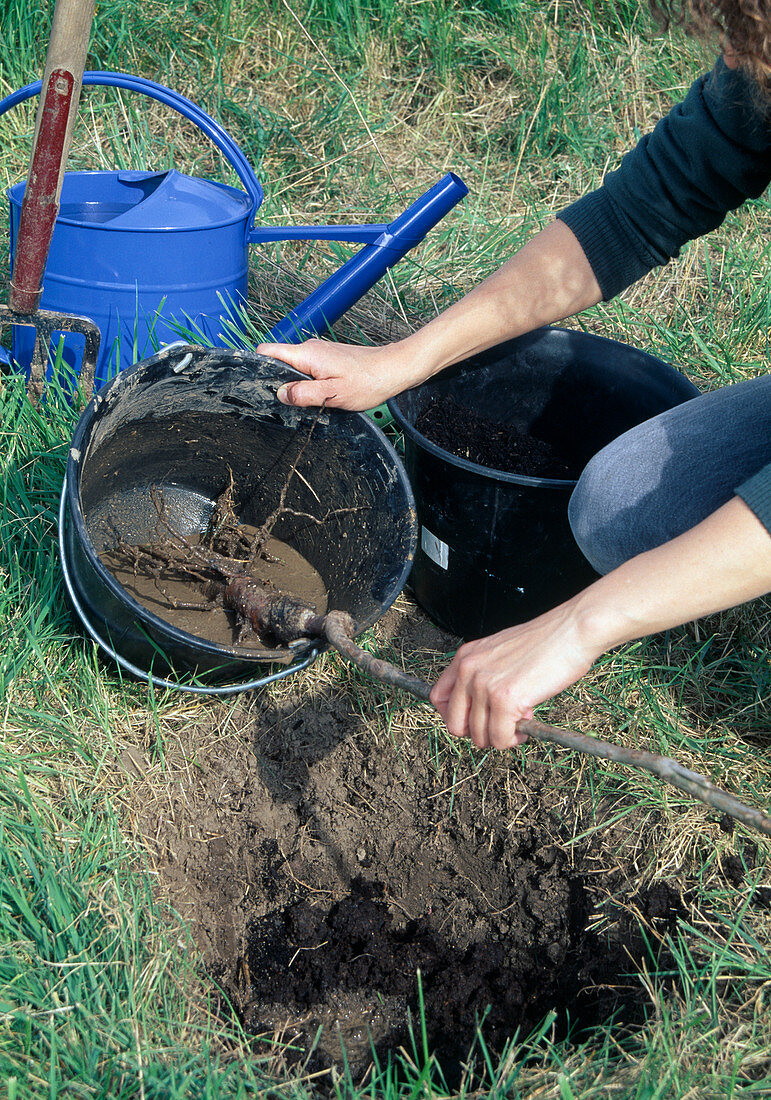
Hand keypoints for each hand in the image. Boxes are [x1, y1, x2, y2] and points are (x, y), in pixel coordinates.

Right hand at [255, 337, 422, 411]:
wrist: (394, 369)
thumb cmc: (367, 381)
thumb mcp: (332, 394)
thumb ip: (303, 394)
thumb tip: (280, 394)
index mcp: (306, 354)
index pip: (267, 351)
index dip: (258, 367)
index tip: (260, 386)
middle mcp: (310, 349)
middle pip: (280, 361)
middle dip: (278, 381)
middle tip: (288, 402)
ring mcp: (320, 352)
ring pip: (295, 367)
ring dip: (296, 384)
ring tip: (307, 401)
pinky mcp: (329, 358)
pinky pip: (309, 369)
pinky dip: (309, 382)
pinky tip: (319, 395)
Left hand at [430, 602, 600, 749]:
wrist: (572, 631)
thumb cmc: (546, 641)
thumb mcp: (501, 652)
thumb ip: (485, 676)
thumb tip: (483, 711)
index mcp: (466, 656)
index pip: (438, 698)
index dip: (455, 716)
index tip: (475, 720)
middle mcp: (469, 669)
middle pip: (454, 723)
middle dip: (478, 732)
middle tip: (501, 724)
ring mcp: (484, 685)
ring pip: (479, 736)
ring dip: (500, 736)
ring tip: (520, 719)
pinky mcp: (505, 700)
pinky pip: (500, 739)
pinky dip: (513, 739)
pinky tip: (527, 722)